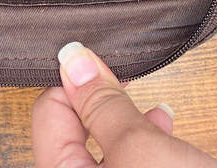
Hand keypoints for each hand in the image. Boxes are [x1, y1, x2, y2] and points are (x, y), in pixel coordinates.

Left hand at [32, 42, 216, 166]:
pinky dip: (142, 152)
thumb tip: (73, 59)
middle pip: (71, 135)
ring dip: (128, 127)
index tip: (110, 68)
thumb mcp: (141, 147)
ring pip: (101, 156)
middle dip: (102, 107)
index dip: (79, 84)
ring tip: (158, 116)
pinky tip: (167, 138)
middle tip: (130, 83)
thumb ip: (103, 104)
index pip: (48, 113)